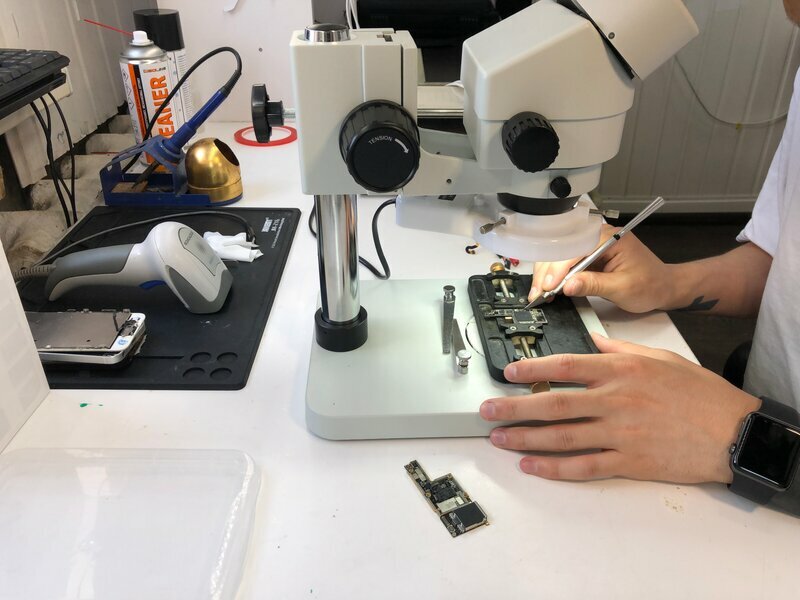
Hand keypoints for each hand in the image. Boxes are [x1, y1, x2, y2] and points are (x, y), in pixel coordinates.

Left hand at [480, 334, 759, 482]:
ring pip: (562, 436)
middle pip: (554, 403)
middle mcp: (615, 400)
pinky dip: (555, 467)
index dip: (532, 369)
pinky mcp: (629, 461)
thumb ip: (620, 349)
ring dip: (526, 439)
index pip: (565, 366)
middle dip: (514, 407)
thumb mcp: (660, 357)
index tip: (508, 373)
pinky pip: (584, 466)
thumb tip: (591, 342)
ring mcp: (620, 432)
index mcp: (620, 370)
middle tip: (486, 411)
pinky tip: (532, 466)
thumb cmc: (699, 393)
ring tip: (499, 439)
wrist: (733, 432)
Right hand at [530, 224, 672, 312]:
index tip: (549, 286)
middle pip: (563, 251)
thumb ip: (594, 285)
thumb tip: (568, 285)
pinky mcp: (589, 256)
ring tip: (540, 293)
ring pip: (561, 257)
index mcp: (610, 237)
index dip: (559, 269)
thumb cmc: (650, 285)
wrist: (664, 287)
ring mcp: (592, 246)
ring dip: (548, 274)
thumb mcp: (622, 288)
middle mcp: (599, 236)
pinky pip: (567, 264)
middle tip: (538, 292)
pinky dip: (556, 276)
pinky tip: (548, 288)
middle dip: (548, 272)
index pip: (576, 250)